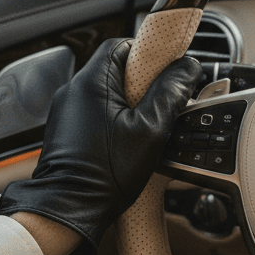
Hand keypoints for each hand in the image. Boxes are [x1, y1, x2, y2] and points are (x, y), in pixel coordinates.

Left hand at [0, 39, 200, 254]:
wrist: (67, 209)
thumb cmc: (104, 174)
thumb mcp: (150, 130)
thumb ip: (170, 93)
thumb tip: (187, 67)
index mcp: (91, 82)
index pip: (123, 45)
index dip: (150, 54)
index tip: (167, 70)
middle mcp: (73, 91)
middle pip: (116, 68)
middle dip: (143, 83)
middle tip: (160, 104)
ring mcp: (67, 111)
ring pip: (106, 91)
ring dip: (129, 102)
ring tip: (145, 127)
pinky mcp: (66, 130)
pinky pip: (95, 111)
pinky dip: (114, 118)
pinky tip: (127, 141)